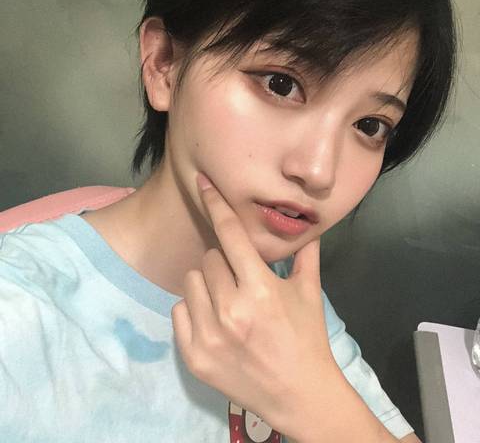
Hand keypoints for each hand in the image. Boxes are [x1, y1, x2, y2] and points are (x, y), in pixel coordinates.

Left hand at [171, 172, 340, 436]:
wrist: (299, 395)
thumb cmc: (306, 339)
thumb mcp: (309, 293)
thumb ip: (305, 254)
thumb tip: (309, 225)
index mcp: (260, 289)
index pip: (231, 234)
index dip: (216, 204)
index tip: (202, 182)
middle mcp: (230, 309)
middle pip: (209, 258)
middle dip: (224, 264)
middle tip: (240, 281)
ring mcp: (208, 334)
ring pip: (191, 281)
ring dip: (208, 285)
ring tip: (227, 302)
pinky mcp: (193, 355)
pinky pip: (179, 310)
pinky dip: (194, 310)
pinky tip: (214, 323)